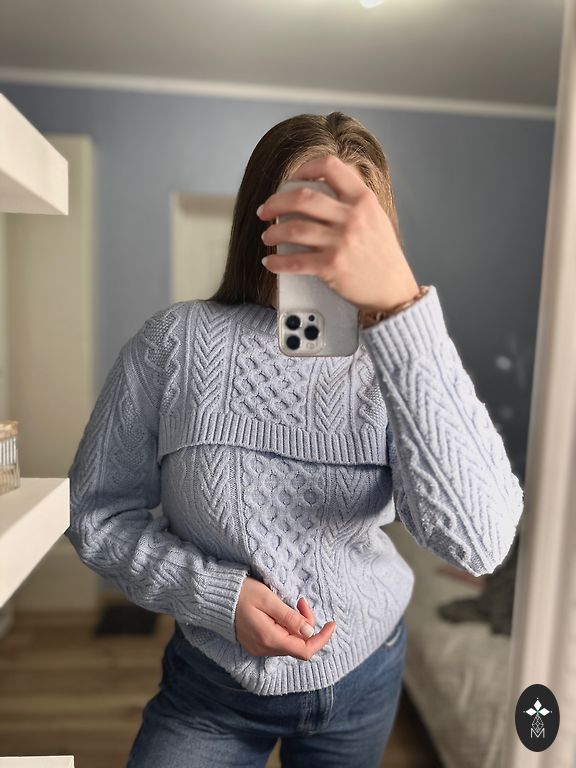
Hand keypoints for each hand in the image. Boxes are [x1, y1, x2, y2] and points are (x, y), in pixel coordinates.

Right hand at [234, 576, 336, 660]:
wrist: (216, 597)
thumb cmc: (241, 593)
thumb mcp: (268, 599)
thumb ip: (290, 617)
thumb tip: (310, 631)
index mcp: (270, 639)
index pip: (305, 650)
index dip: (322, 639)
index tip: (331, 623)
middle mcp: (265, 648)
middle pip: (299, 646)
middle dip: (308, 625)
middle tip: (301, 601)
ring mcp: (260, 648)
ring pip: (290, 643)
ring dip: (299, 625)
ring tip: (294, 603)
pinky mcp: (257, 643)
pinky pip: (280, 640)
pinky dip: (288, 628)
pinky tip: (284, 612)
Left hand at [258, 154, 419, 313]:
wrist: (393, 290)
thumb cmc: (382, 255)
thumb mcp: (376, 218)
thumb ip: (353, 202)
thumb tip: (320, 190)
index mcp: (363, 200)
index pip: (330, 167)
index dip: (305, 169)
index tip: (291, 180)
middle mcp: (352, 217)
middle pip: (303, 197)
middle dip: (276, 202)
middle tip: (265, 211)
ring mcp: (341, 242)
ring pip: (294, 228)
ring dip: (274, 233)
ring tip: (268, 237)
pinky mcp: (331, 266)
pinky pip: (295, 261)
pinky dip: (277, 263)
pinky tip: (270, 263)